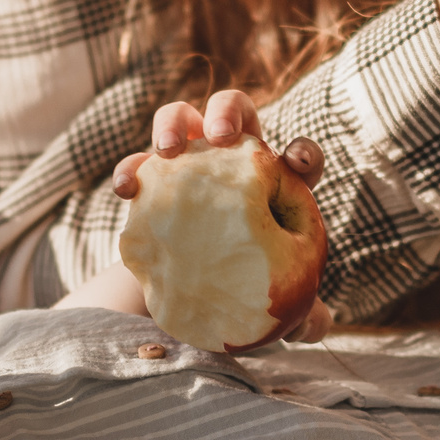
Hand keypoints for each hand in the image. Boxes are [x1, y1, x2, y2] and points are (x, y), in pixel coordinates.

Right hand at [106, 91, 331, 341]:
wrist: (196, 284)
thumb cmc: (248, 283)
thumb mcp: (275, 299)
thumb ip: (302, 314)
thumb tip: (314, 329)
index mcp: (275, 179)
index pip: (298, 156)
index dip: (303, 154)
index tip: (298, 164)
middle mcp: (231, 157)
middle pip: (233, 110)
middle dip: (228, 113)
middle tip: (221, 137)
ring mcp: (187, 160)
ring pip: (179, 117)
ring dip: (173, 124)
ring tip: (167, 149)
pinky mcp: (151, 179)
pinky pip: (137, 164)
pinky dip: (130, 169)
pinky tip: (125, 189)